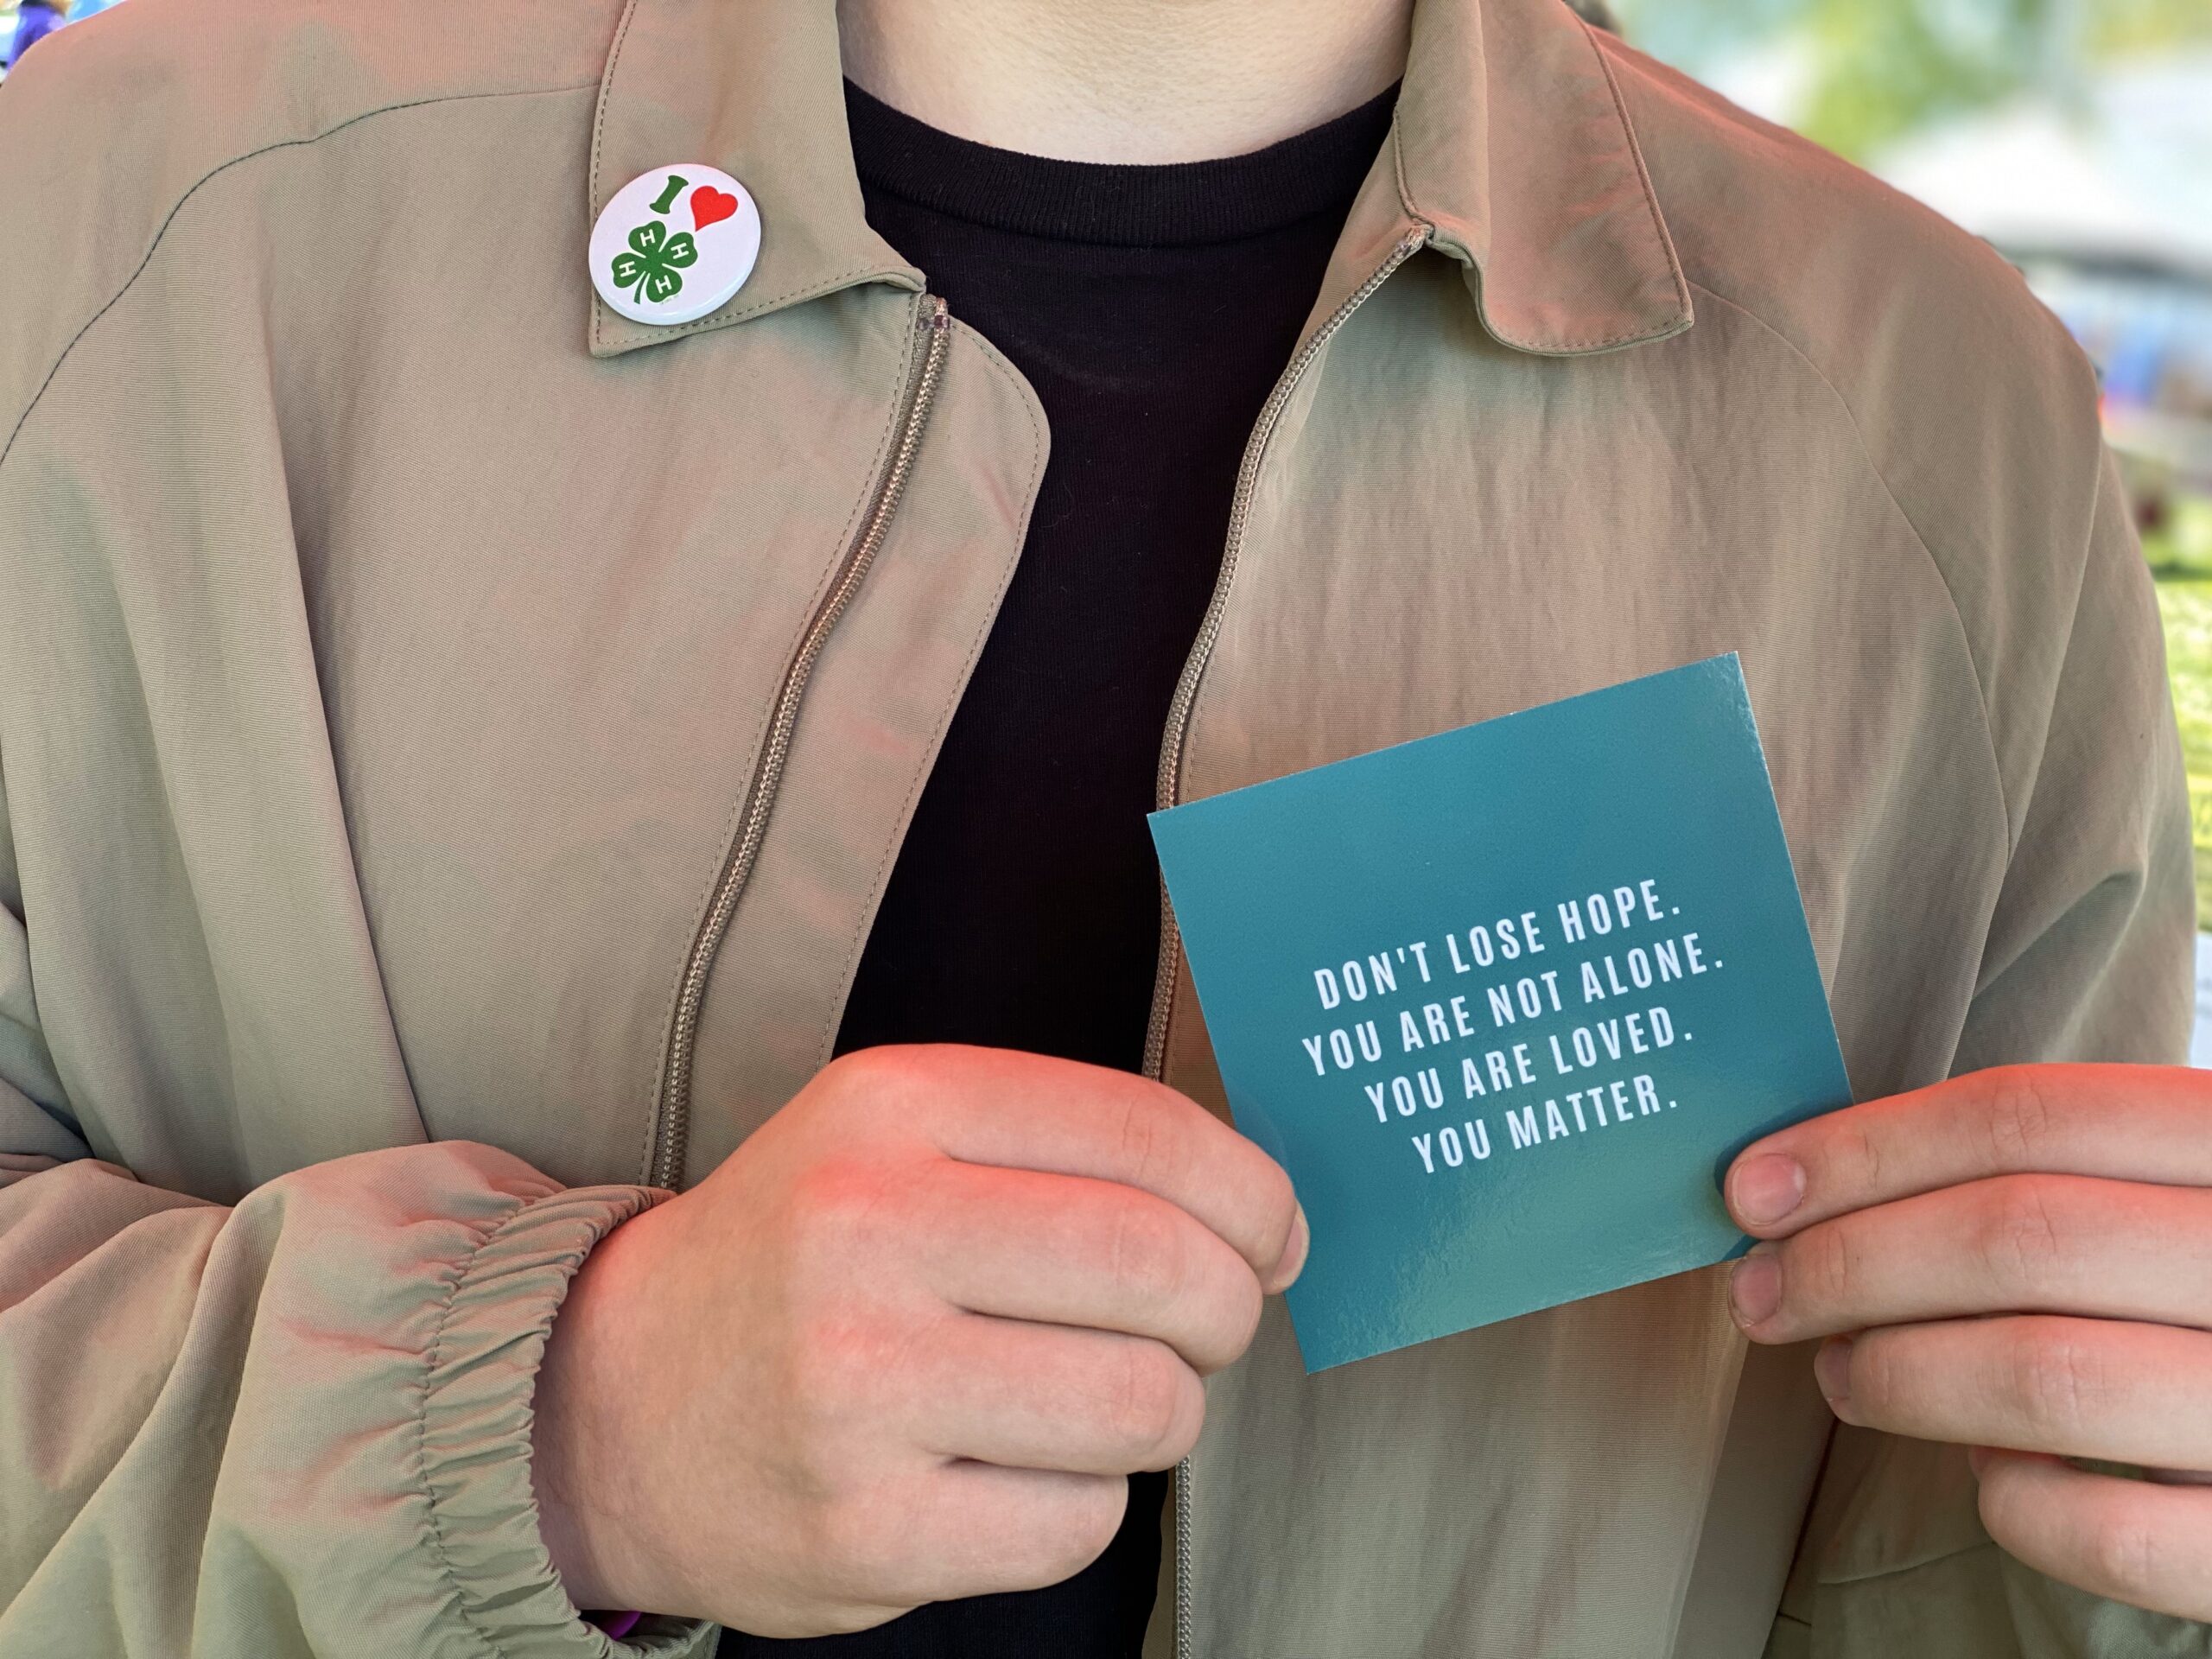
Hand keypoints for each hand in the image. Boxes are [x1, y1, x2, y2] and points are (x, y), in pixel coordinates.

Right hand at [530, 1044, 1304, 1635]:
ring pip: (1145, 1404)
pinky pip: (1081, 1522)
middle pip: (1169, 1269)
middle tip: (1204, 1324)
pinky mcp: (865, 1529)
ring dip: (1162, 1411)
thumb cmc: (801, 1256)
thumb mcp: (900, 1136)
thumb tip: (1269, 1220)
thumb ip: (1072, 1145)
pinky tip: (1012, 1468)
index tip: (1273, 1233)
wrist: (616, 1399)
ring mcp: (859, 1387)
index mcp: (894, 1108)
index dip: (1254, 1194)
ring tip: (1099, 1395)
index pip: (1150, 1136)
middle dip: (1228, 1307)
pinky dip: (1082, 1502)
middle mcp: (867, 1230)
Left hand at [1724, 1063, 2211, 1620]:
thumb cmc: (2209, 1282)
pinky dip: (2016, 1502)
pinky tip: (1988, 1473)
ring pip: (2047, 1376)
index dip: (1867, 1149)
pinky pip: (2110, 1532)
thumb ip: (2051, 1175)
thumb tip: (1817, 1189)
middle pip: (2018, 1236)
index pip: (2028, 1117)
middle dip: (1851, 1263)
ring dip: (1903, 1374)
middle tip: (1763, 1292)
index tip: (1752, 1189)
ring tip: (1843, 1374)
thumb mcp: (2170, 1191)